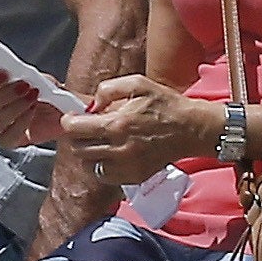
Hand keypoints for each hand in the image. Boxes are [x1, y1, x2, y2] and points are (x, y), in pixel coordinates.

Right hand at [0, 69, 66, 151]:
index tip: (5, 74)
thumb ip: (29, 75)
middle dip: (5, 95)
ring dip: (15, 108)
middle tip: (25, 86)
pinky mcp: (7, 140)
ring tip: (33, 98)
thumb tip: (24, 74)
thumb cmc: (45, 90)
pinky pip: (6, 137)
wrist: (60, 110)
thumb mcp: (40, 77)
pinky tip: (31, 113)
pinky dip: (20, 125)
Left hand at [56, 78, 227, 188]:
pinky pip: (104, 176)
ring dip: (88, 153)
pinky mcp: (133, 177)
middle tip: (87, 129)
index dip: (69, 121)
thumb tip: (92, 105)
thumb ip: (108, 89)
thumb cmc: (165, 104)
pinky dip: (101, 166)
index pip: (75, 129)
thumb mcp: (138, 84)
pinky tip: (110, 154)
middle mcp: (119, 148)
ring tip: (99, 142)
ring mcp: (126, 166)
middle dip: (77, 136)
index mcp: (117, 124)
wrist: (192, 129)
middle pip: (78, 148)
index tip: (73, 118)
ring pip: (88, 164)